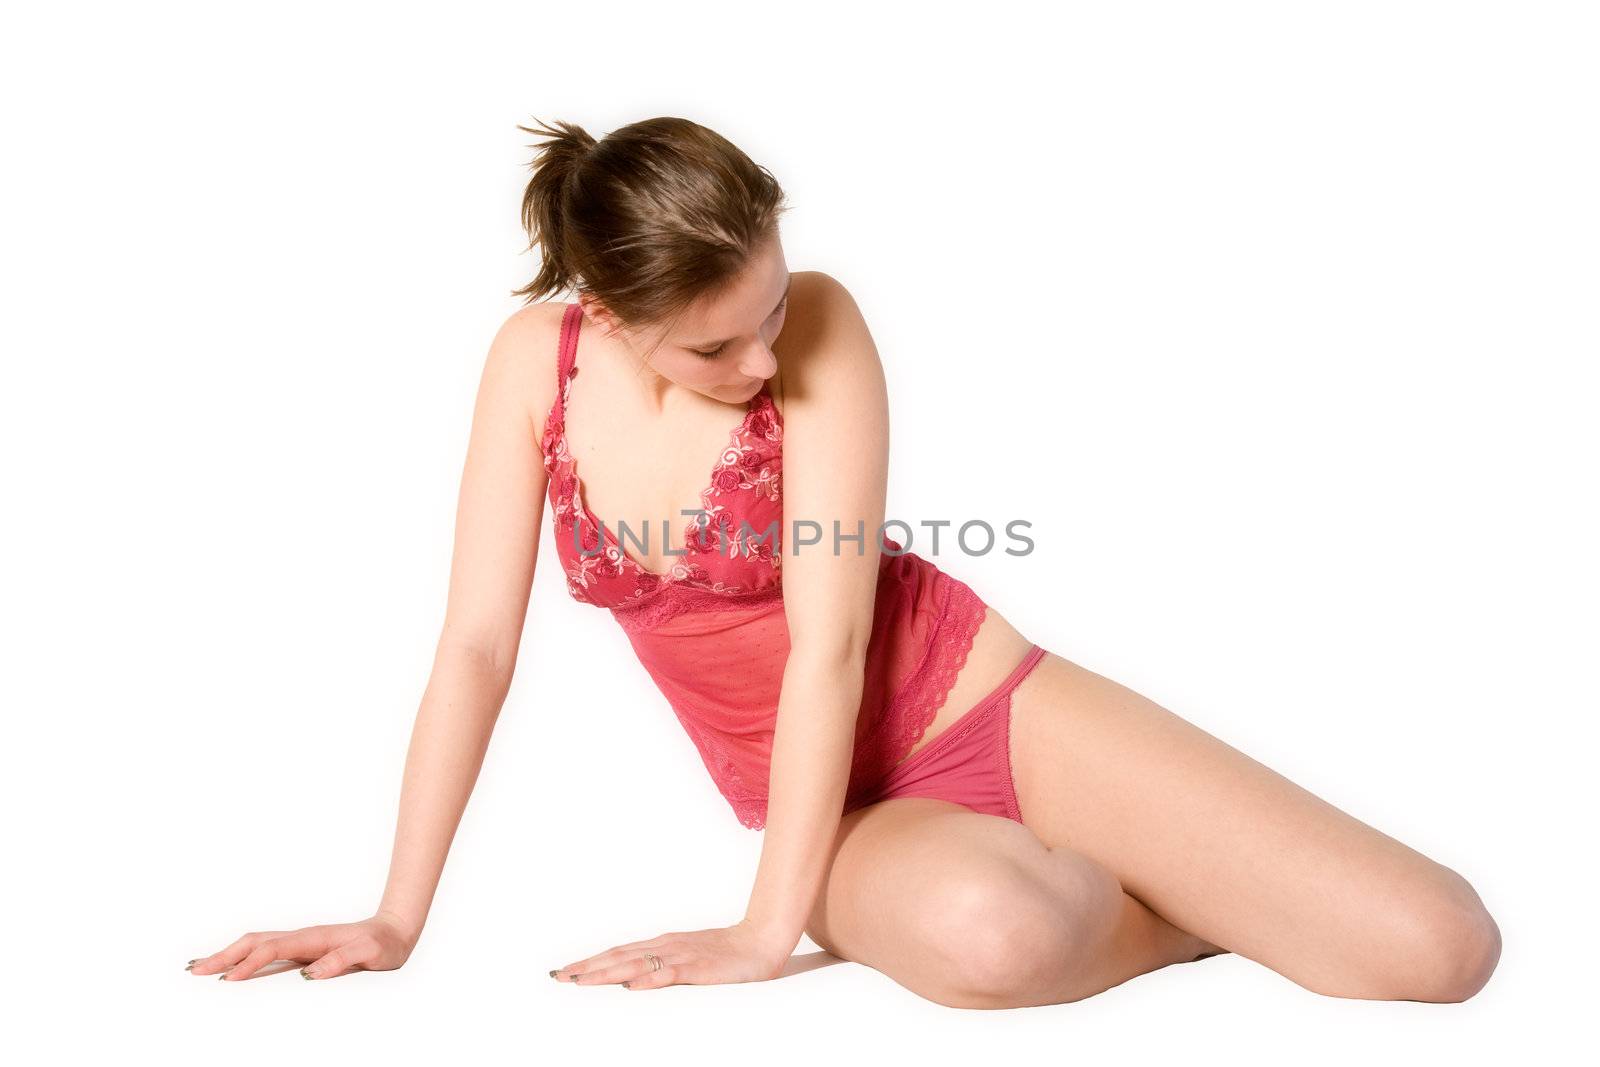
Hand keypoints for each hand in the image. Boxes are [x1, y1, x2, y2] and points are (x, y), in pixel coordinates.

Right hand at [188, 912, 418, 980]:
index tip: (228, 979)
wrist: (395, 931)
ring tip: (200, 967)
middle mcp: (302, 938)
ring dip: (228, 954)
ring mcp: (300, 943)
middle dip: (224, 956)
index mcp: (312, 938)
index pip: (273, 950)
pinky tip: (234, 968)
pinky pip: (265, 952)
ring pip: (255, 945)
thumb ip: (340, 961)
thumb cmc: (382, 944)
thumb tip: (309, 974)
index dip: (250, 964)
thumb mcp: (367, 953)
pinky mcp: (301, 950)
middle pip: (254, 942)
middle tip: (194, 970)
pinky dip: (244, 957)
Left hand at [552, 917, 792, 990]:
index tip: (567, 971)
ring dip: (606, 972)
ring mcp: (681, 955)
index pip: (619, 954)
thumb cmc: (728, 954)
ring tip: (580, 980)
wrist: (762, 940)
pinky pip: (669, 974)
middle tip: (559, 975)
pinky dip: (648, 979)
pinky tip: (632, 986)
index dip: (592, 962)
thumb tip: (633, 982)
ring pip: (636, 964)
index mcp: (663, 945)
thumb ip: (663, 968)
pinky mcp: (699, 968)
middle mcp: (666, 946)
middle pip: (619, 957)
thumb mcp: (690, 961)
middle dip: (587, 967)